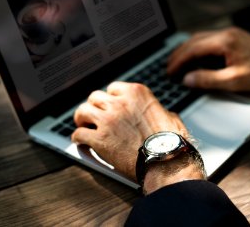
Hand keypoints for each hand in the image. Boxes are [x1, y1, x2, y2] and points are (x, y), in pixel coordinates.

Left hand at [71, 82, 188, 180]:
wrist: (166, 162)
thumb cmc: (171, 142)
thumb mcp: (169, 117)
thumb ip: (156, 111)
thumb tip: (157, 114)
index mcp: (136, 93)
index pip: (113, 88)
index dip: (110, 98)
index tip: (109, 105)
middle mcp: (119, 103)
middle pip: (95, 97)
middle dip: (94, 106)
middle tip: (94, 115)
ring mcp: (107, 120)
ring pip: (82, 111)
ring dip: (82, 119)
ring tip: (83, 125)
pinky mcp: (99, 140)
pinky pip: (79, 134)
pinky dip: (78, 138)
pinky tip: (80, 141)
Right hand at [167, 27, 249, 90]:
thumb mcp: (235, 81)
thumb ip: (208, 79)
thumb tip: (188, 79)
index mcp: (224, 42)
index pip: (192, 49)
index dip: (178, 61)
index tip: (169, 71)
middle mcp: (225, 33)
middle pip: (193, 40)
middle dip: (178, 53)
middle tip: (168, 67)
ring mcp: (230, 33)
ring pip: (200, 38)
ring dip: (187, 49)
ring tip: (178, 63)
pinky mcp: (234, 37)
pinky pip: (209, 39)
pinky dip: (197, 48)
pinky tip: (196, 57)